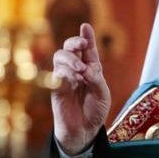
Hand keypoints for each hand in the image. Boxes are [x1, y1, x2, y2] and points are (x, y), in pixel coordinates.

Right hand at [51, 23, 110, 154]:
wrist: (84, 131)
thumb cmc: (95, 111)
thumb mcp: (103, 94)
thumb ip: (96, 80)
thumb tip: (86, 69)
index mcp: (91, 68)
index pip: (87, 48)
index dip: (86, 36)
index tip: (85, 26)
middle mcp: (76, 70)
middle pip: (69, 48)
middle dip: (74, 42)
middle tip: (82, 45)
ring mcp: (64, 78)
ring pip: (59, 58)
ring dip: (71, 59)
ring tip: (81, 70)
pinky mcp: (55, 89)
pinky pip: (56, 74)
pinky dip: (66, 74)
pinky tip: (74, 80)